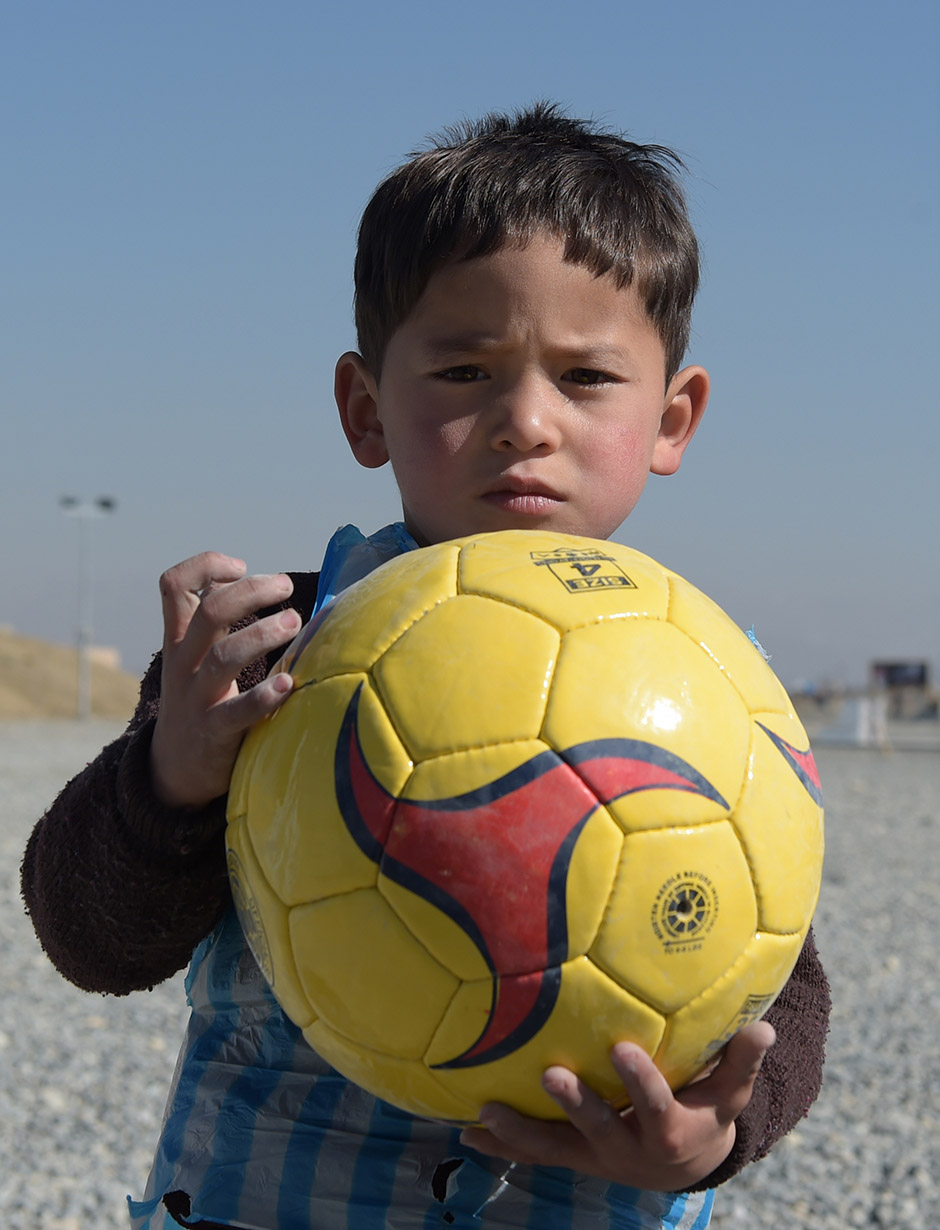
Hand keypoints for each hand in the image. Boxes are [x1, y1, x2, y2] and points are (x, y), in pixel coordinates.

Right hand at [150, 552, 301, 808]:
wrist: (174, 769)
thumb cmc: (201, 699)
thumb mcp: (196, 657)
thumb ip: (218, 622)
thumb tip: (259, 581)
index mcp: (179, 640)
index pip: (173, 586)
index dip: (205, 566)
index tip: (240, 567)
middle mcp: (184, 663)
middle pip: (209, 613)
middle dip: (251, 591)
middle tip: (285, 586)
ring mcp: (196, 698)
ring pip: (223, 657)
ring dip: (262, 634)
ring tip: (295, 623)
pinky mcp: (214, 732)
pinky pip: (237, 712)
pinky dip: (263, 697)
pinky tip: (288, 684)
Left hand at [459, 1021, 774, 1191]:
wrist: (684, 1168)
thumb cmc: (706, 1114)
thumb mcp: (730, 1093)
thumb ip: (742, 1060)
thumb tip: (764, 1025)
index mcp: (668, 1129)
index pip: (654, 1102)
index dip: (639, 1079)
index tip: (622, 1048)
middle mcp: (628, 1148)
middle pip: (599, 1128)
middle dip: (575, 1104)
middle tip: (549, 1072)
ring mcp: (595, 1157)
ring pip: (554, 1147)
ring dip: (519, 1130)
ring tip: (484, 1108)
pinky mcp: (571, 1158)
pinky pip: (534, 1152)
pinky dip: (500, 1142)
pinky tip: (465, 1129)